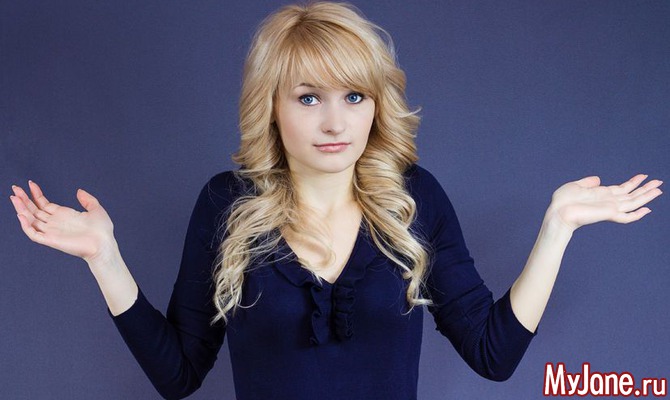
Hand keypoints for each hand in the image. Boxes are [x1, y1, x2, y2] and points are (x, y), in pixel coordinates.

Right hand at [10, 181, 115, 262]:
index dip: (36, 194)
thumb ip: (87, 200)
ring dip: (21, 209)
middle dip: (24, 199)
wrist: (104, 244)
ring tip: (14, 197)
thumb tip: (78, 191)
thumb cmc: (102, 231)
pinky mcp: (51, 240)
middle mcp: (55, 223)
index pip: (44, 204)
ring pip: (30, 220)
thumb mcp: (96, 209)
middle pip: (34, 210)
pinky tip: (21, 214)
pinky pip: (33, 234)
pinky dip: (25, 225)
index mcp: (64, 215)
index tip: (30, 183)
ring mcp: (52, 231)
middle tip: (15, 187)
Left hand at [547, 174, 662, 231]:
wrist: (558, 212)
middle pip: (631, 195)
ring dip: (646, 196)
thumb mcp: (575, 186)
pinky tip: (647, 210)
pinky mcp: (608, 215)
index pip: (622, 188)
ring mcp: (609, 208)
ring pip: (633, 203)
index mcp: (601, 194)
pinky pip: (626, 217)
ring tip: (659, 189)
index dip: (633, 182)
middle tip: (660, 182)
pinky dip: (637, 214)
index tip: (644, 176)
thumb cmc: (562, 201)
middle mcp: (608, 201)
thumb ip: (588, 183)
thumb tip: (598, 179)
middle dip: (645, 189)